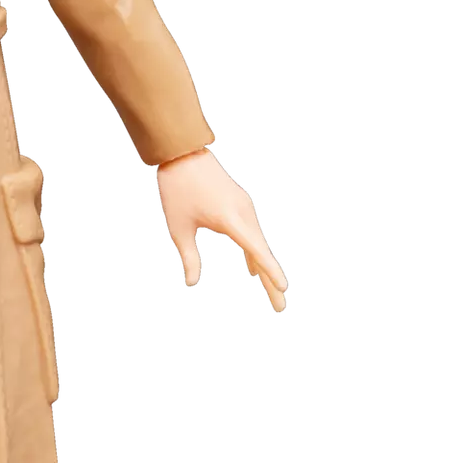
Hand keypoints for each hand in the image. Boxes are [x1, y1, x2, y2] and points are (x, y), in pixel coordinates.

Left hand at [154, 150, 289, 316]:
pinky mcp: (242, 203)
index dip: (270, 272)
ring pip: (259, 243)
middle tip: (280, 309)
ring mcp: (245, 207)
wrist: (182, 153)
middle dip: (272, 282)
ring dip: (265, 269)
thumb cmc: (177, 190)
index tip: (284, 289)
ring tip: (273, 295)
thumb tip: (191, 285)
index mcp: (229, 218)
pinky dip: (256, 253)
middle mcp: (244, 212)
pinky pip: (253, 233)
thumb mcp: (178, 228)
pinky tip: (253, 271)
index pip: (256, 250)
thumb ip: (189, 257)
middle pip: (263, 252)